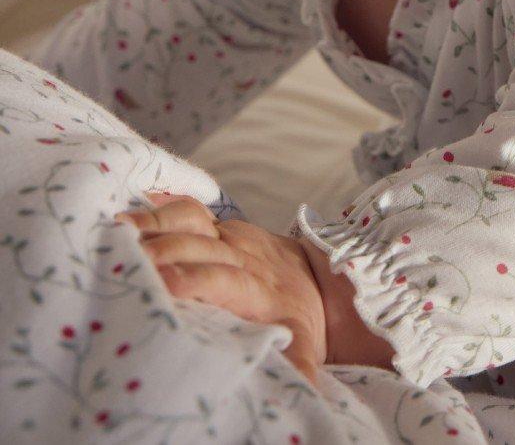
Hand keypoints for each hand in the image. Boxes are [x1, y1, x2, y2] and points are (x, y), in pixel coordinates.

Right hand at [115, 193, 326, 383]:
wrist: (316, 276)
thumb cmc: (299, 318)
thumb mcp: (304, 346)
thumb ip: (297, 366)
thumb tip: (301, 389)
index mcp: (257, 289)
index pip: (224, 279)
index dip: (195, 279)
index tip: (167, 284)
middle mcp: (241, 255)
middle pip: (199, 246)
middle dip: (163, 251)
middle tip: (125, 259)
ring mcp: (228, 235)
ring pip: (192, 220)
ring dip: (154, 223)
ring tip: (116, 230)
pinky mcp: (217, 224)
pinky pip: (188, 209)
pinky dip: (159, 206)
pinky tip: (130, 208)